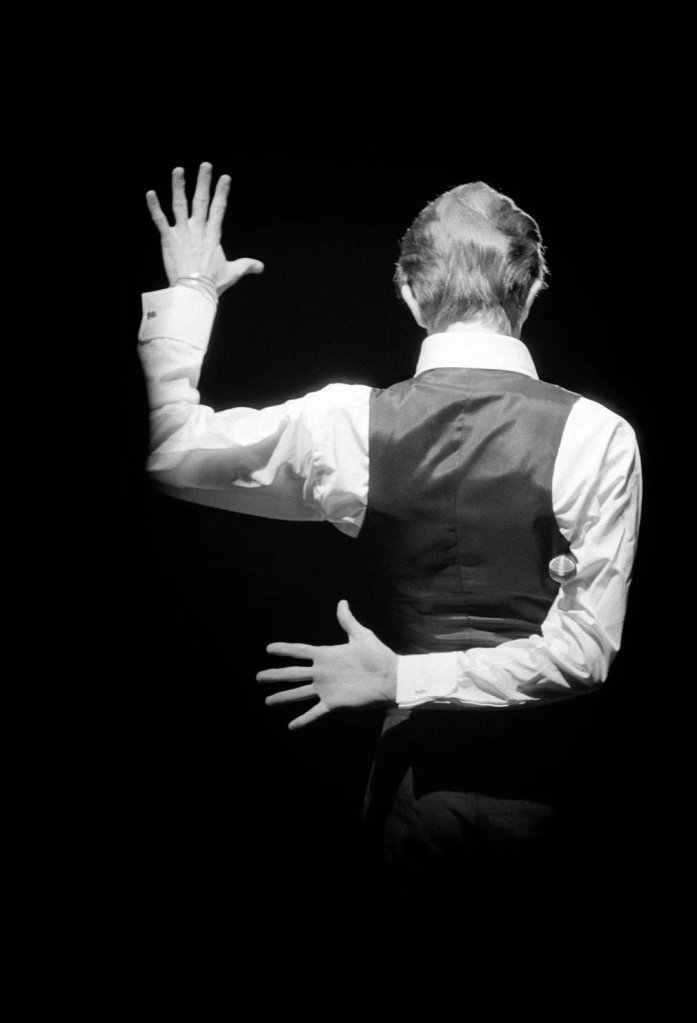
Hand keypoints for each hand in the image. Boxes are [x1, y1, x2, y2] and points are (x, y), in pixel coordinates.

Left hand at [146, 162, 263, 294]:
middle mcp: (198, 229)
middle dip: (203, 182)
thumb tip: (261, 266)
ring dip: (178, 186)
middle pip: (201, 200)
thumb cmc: (213, 283)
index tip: (224, 178)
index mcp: (213, 235)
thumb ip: (246, 265)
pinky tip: (150, 193)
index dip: (221, 192)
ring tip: (178, 170)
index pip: (219, 208)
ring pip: (180, 204)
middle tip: (205, 165)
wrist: (194, 291)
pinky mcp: (168, 239)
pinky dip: (154, 207)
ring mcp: (182, 232)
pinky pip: (159, 220)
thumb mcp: (232, 273)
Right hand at [257, 601, 397, 729]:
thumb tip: (342, 602)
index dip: (285, 650)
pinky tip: (291, 726)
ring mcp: (326, 689)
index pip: (300, 651)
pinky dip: (303, 720)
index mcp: (326, 656)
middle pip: (293, 673)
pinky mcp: (333, 703)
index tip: (269, 648)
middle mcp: (322, 673)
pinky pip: (314, 712)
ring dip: (283, 697)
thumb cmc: (378, 655)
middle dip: (275, 675)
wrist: (390, 678)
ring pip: (298, 693)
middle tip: (258, 676)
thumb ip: (348, 621)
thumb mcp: (361, 635)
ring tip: (267, 700)